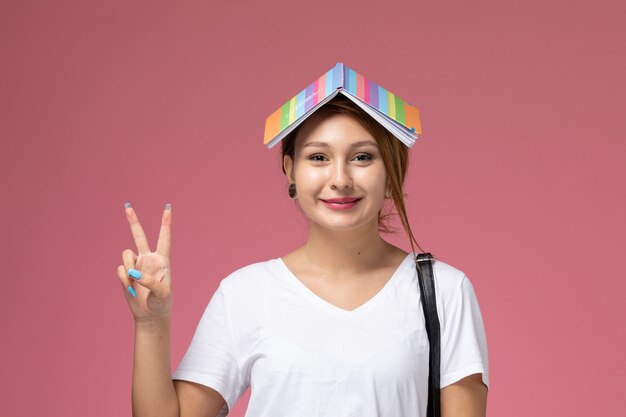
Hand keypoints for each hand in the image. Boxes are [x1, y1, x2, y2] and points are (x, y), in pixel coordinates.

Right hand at [116, 203, 172, 321]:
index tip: (168, 208)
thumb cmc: (162, 303)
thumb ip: (151, 282)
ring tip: (134, 282)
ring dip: (128, 267)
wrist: (150, 315)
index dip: (166, 224)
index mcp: (162, 260)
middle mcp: (149, 259)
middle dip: (133, 221)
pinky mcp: (126, 273)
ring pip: (126, 254)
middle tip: (127, 205)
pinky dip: (124, 279)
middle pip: (139, 236)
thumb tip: (134, 272)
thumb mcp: (163, 294)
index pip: (164, 239)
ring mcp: (136, 265)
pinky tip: (130, 288)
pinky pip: (120, 269)